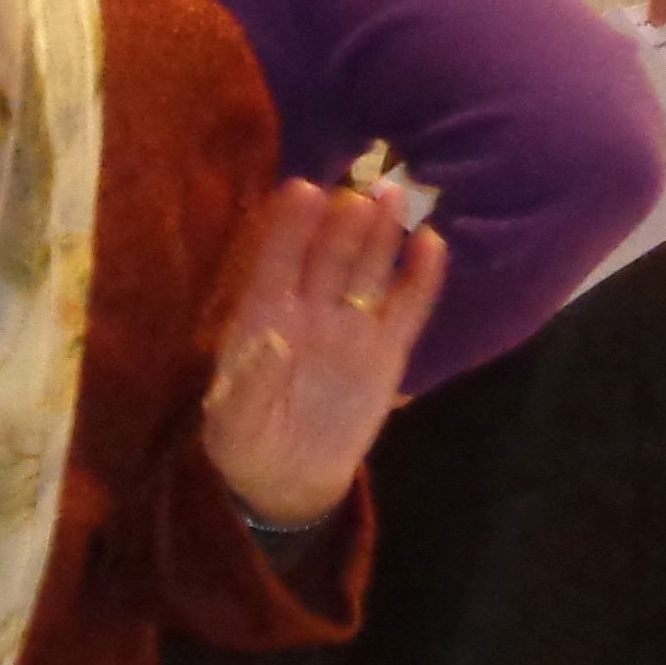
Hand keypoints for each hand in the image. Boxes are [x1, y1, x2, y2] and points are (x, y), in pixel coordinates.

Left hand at [198, 178, 445, 528]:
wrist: (288, 478)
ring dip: (383, 234)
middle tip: (363, 185)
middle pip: (329, 255)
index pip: (277, 261)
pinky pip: (408, 308)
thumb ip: (250, 382)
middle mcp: (308, 309)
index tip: (303, 190)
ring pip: (368, 270)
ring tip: (397, 196)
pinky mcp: (387, 350)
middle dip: (344, 220)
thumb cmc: (245, 440)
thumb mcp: (234, 420)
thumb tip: (270, 340)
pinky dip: (421, 279)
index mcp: (263, 315)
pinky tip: (432, 245)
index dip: (290, 228)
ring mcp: (350, 325)